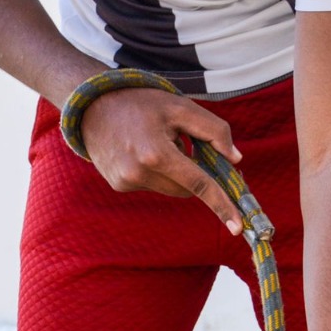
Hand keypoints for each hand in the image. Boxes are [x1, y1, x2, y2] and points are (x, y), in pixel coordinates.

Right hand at [79, 87, 243, 232]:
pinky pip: (152, 185)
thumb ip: (214, 131)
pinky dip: (156, 172)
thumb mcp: (181, 107)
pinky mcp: (119, 186)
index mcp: (157, 154)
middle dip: (196, 174)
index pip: (198, 184)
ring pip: (170, 189)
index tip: (237, 227)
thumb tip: (236, 159)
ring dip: (174, 172)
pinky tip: (141, 151)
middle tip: (192, 148)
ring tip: (156, 142)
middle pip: (186, 189)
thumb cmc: (141, 103)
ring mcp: (127, 183)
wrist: (94, 106)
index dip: (221, 204)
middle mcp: (140, 174)